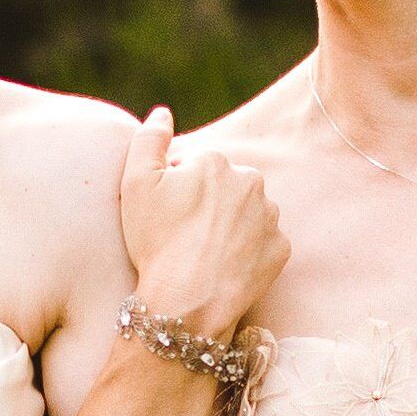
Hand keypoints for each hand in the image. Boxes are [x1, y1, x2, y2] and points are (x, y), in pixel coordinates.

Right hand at [118, 111, 285, 350]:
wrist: (186, 302)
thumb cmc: (157, 242)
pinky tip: (224, 266)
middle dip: (206, 204)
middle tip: (183, 236)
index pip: (193, 168)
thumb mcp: (136, 183)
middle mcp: (251, 181)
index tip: (164, 216)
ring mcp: (270, 217)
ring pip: (245, 214)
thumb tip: (163, 113)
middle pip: (223, 187)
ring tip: (203, 252)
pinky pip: (262, 243)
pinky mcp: (280, 249)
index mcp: (216, 161)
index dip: (174, 191)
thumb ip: (149, 139)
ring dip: (228, 226)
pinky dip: (246, 251)